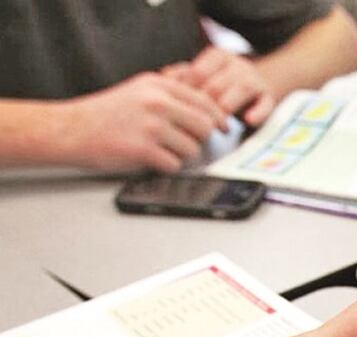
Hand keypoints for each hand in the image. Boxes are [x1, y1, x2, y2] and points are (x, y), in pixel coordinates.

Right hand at [58, 72, 227, 171]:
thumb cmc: (106, 113)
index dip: (218, 118)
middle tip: (189, 143)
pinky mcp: (143, 150)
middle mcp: (157, 102)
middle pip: (204, 127)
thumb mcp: (139, 91)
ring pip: (191, 148)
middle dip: (200, 139)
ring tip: (161, 150)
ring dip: (181, 155)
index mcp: (159, 85)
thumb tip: (208, 108)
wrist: (70, 129)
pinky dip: (166, 167)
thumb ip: (171, 95)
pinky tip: (151, 160)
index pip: (205, 102)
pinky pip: (174, 165)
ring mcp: (150, 126)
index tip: (223, 127)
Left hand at [163, 46, 277, 125]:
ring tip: (218, 126)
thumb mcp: (203, 76)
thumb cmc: (222, 85)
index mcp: (217, 56)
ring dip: (227, 108)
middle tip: (195, 124)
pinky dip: (258, 112)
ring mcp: (255, 80)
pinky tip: (249, 120)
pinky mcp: (270, 97)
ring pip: (241, 89)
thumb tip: (163, 78)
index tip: (178, 110)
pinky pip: (266, 104)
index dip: (186, 93)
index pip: (197, 72)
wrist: (260, 85)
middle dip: (205, 106)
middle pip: (217, 83)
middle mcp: (238, 64)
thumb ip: (184, 75)